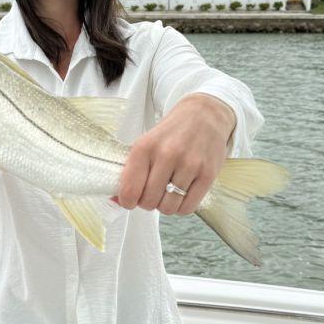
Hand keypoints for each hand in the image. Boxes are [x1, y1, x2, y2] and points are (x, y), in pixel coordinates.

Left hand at [112, 94, 235, 215]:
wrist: (203, 115)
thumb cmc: (170, 134)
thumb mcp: (145, 144)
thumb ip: (130, 171)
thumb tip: (115, 200)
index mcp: (145, 147)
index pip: (130, 190)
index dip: (127, 201)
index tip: (130, 200)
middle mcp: (167, 154)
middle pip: (149, 202)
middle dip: (147, 202)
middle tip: (152, 192)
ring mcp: (189, 164)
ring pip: (168, 208)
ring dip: (165, 205)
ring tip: (167, 192)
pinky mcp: (207, 174)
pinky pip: (188, 207)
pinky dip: (181, 207)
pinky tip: (181, 194)